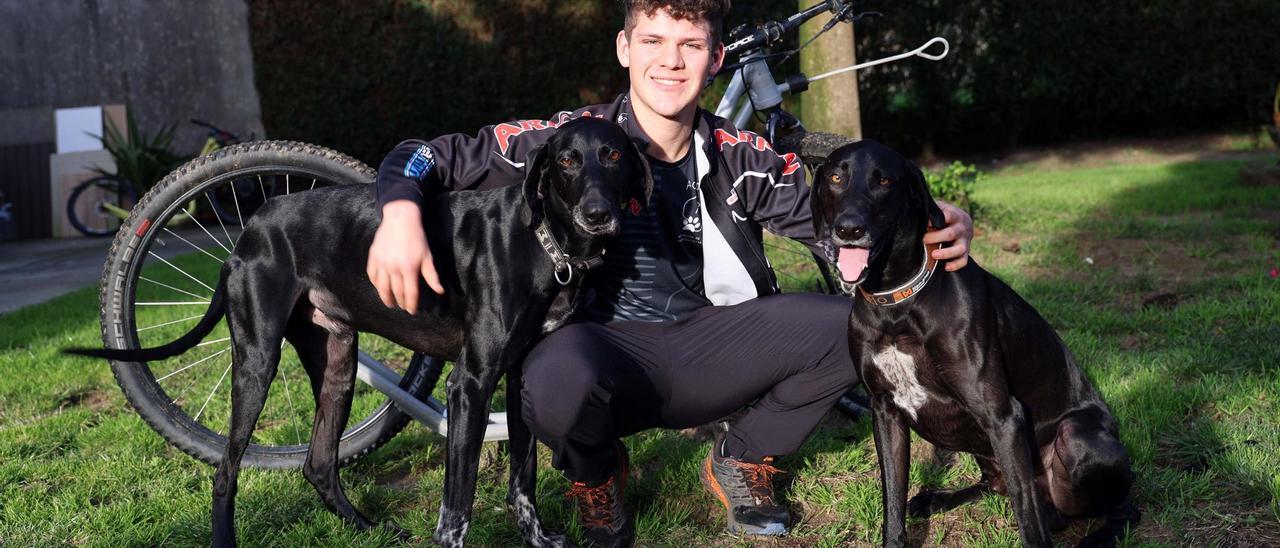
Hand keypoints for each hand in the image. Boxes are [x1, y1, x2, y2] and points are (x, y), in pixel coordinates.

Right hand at [366, 201, 444, 315]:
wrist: (400, 220)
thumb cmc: (417, 238)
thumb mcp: (427, 256)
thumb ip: (432, 276)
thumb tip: (440, 291)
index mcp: (409, 268)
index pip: (410, 293)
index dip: (411, 304)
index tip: (412, 311)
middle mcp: (394, 268)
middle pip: (395, 292)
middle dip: (399, 302)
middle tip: (402, 307)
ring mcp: (382, 263)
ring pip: (381, 287)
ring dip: (386, 298)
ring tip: (390, 303)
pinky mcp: (373, 257)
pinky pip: (372, 275)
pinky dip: (376, 284)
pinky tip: (380, 287)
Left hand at [924, 199, 973, 271]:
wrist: (964, 222)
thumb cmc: (946, 214)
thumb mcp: (941, 208)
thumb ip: (932, 210)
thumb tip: (917, 214)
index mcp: (956, 215)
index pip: (948, 216)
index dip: (936, 220)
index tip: (925, 224)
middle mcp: (962, 228)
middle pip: (951, 234)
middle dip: (936, 237)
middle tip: (923, 239)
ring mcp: (965, 241)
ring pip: (960, 249)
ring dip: (946, 253)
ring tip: (933, 255)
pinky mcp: (966, 252)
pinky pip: (964, 260)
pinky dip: (956, 265)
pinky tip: (945, 267)